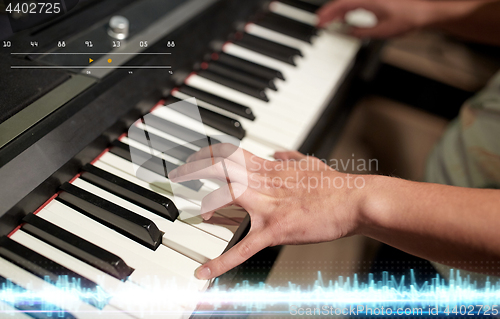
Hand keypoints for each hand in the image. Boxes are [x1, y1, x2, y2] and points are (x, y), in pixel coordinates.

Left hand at [168, 144, 368, 279]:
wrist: (353, 199)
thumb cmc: (334, 184)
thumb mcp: (311, 163)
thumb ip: (291, 157)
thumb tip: (280, 152)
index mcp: (271, 169)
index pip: (233, 153)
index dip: (211, 153)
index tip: (198, 156)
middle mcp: (264, 182)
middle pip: (222, 167)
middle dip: (196, 169)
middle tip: (180, 174)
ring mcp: (268, 206)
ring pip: (227, 197)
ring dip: (208, 205)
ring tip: (201, 216)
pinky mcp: (275, 230)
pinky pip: (244, 247)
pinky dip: (222, 261)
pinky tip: (205, 271)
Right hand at [317, 0, 429, 37]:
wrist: (427, 11)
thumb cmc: (409, 18)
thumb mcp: (381, 32)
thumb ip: (361, 32)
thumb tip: (347, 33)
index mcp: (368, 0)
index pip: (341, 6)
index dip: (327, 14)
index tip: (319, 21)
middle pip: (342, 2)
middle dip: (329, 13)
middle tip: (320, 22)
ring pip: (349, 2)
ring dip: (338, 11)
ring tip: (330, 22)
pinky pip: (357, 2)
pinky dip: (348, 9)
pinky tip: (346, 17)